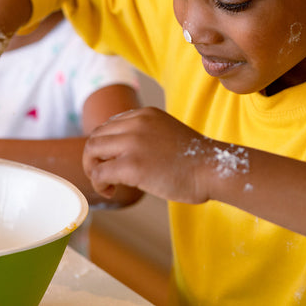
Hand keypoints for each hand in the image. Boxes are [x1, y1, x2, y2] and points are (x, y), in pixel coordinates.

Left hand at [83, 107, 230, 203]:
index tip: (112, 163)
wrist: (214, 169)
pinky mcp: (131, 165)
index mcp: (144, 114)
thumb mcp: (166, 134)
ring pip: (91, 151)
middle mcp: (136, 123)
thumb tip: (121, 154)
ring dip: (92, 169)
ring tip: (106, 184)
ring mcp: (133, 143)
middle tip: (104, 177)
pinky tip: (112, 191)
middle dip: (93, 158)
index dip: (105, 147)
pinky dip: (99, 184)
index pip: (108, 126)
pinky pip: (99, 172)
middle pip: (95, 136)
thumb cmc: (195, 160)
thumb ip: (144, 136)